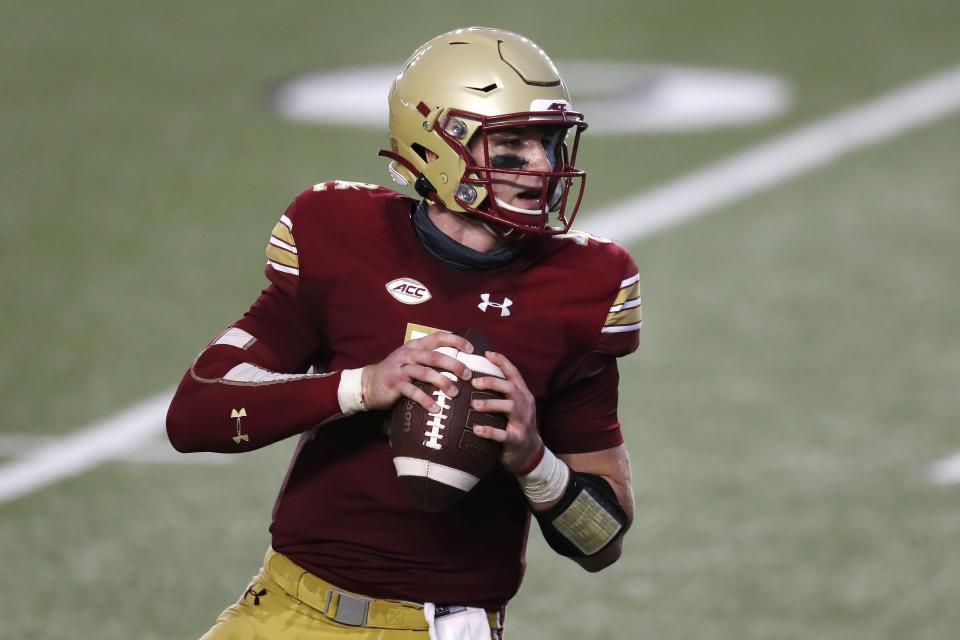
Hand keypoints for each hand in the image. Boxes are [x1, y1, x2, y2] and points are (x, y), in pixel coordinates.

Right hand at [361, 332, 473, 412]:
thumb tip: (458, 363)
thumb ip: (429, 358)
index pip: (438, 337)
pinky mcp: (395, 383)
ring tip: (455, 393)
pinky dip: (426, 400)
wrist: (368, 383)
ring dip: (442, 382)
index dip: (456, 341)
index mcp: (415, 345)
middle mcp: (409, 354)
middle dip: (454, 365)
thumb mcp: (411, 359)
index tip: (471, 350)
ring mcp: (401, 368)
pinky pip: (413, 391)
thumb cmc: (397, 372)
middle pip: (435, 356)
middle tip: (467, 375)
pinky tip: (436, 408)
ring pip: (425, 373)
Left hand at [470, 351, 541, 474]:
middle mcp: (525, 405)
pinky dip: (489, 431)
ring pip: (509, 407)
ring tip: (473, 405)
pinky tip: (476, 429)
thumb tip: (476, 375)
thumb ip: (501, 393)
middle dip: (492, 382)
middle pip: (511, 387)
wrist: (529, 454)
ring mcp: (523, 422)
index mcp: (523, 395)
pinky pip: (503, 434)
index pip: (514, 373)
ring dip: (490, 404)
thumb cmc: (514, 425)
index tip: (487, 354)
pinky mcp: (517, 439)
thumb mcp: (513, 406)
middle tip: (474, 382)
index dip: (502, 362)